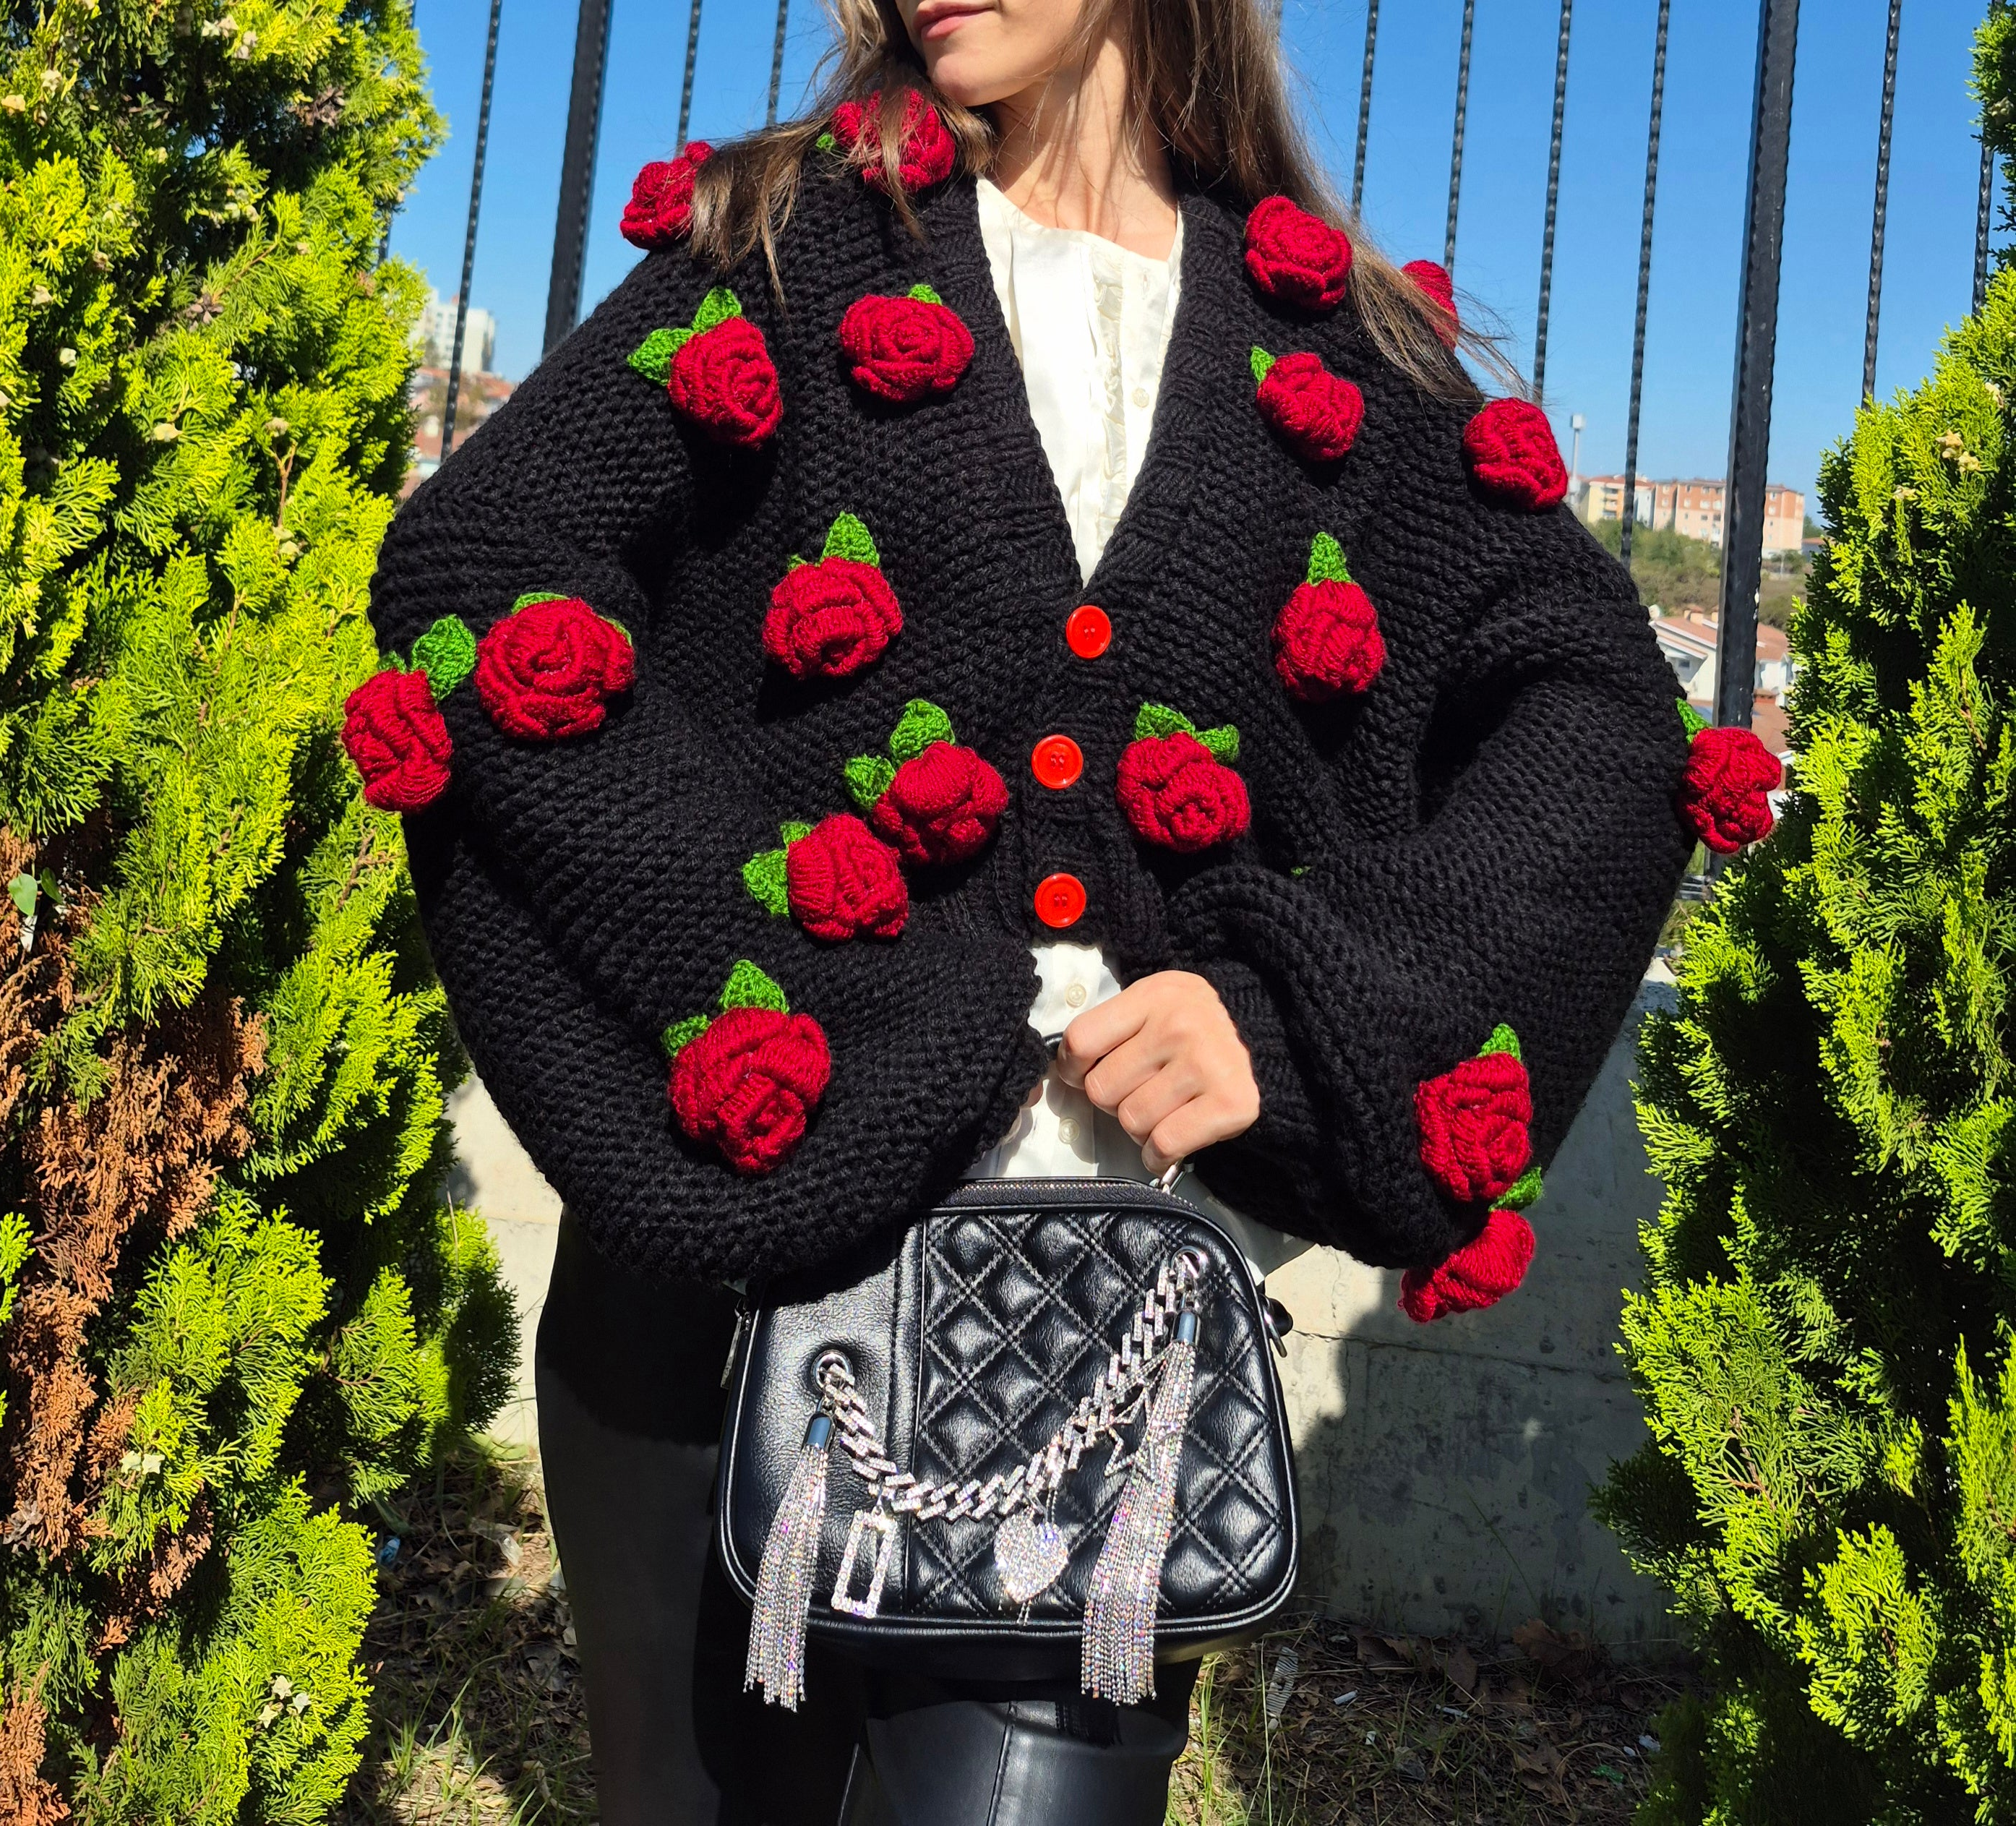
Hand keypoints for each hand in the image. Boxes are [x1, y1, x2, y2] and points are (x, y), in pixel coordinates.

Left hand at [1055, 971, 1259, 1175]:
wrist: (1269, 1039)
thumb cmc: (1198, 1028)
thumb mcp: (1157, 1004)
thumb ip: (1115, 1027)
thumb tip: (1066, 1072)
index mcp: (1154, 995)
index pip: (1081, 1040)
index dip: (1073, 1068)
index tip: (1085, 1074)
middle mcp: (1179, 1026)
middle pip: (1102, 1089)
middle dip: (1114, 1100)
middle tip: (1140, 1092)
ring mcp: (1206, 1064)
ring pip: (1131, 1121)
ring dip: (1139, 1129)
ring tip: (1162, 1111)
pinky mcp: (1230, 1103)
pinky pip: (1164, 1144)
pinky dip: (1158, 1154)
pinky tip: (1167, 1143)